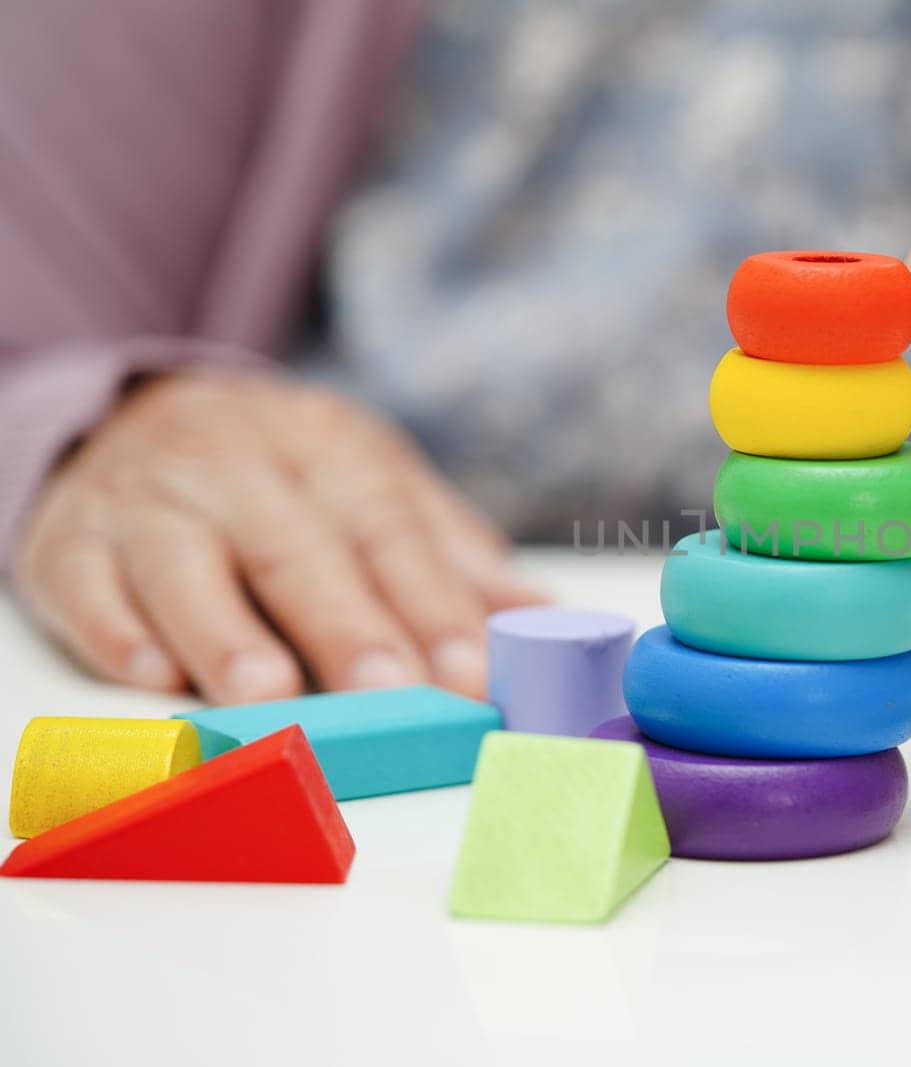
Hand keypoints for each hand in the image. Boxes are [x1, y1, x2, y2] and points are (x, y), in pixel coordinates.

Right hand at [15, 371, 543, 702]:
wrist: (136, 412)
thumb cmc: (284, 477)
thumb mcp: (371, 486)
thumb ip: (450, 557)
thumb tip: (544, 620)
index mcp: (330, 452)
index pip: (390, 530)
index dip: (432, 603)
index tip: (472, 671)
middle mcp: (240, 467)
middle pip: (299, 549)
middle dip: (348, 625)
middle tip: (391, 693)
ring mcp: (149, 501)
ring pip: (186, 564)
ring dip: (225, 632)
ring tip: (267, 693)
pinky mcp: (69, 540)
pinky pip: (86, 582)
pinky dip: (115, 629)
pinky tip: (149, 676)